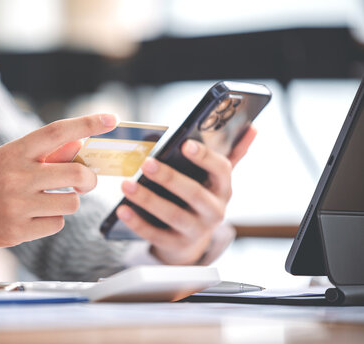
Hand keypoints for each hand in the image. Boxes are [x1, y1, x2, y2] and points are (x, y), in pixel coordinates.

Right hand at [0, 114, 117, 256]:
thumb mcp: (9, 158)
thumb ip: (44, 153)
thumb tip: (80, 143)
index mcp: (15, 152)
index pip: (57, 131)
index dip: (87, 123)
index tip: (111, 119)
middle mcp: (17, 177)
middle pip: (76, 174)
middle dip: (89, 179)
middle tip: (85, 181)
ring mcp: (17, 206)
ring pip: (71, 203)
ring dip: (67, 202)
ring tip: (48, 201)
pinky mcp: (18, 231)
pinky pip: (57, 224)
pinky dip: (52, 220)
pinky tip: (33, 217)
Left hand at [116, 127, 256, 264]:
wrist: (193, 240)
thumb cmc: (202, 198)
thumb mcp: (216, 179)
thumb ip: (232, 153)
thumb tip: (251, 128)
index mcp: (223, 189)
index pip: (221, 170)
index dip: (204, 157)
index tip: (185, 144)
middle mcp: (214, 211)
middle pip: (193, 193)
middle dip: (169, 178)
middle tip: (146, 163)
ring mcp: (196, 231)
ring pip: (172, 215)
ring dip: (148, 200)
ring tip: (126, 185)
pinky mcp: (177, 245)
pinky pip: (155, 234)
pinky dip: (137, 223)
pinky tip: (122, 209)